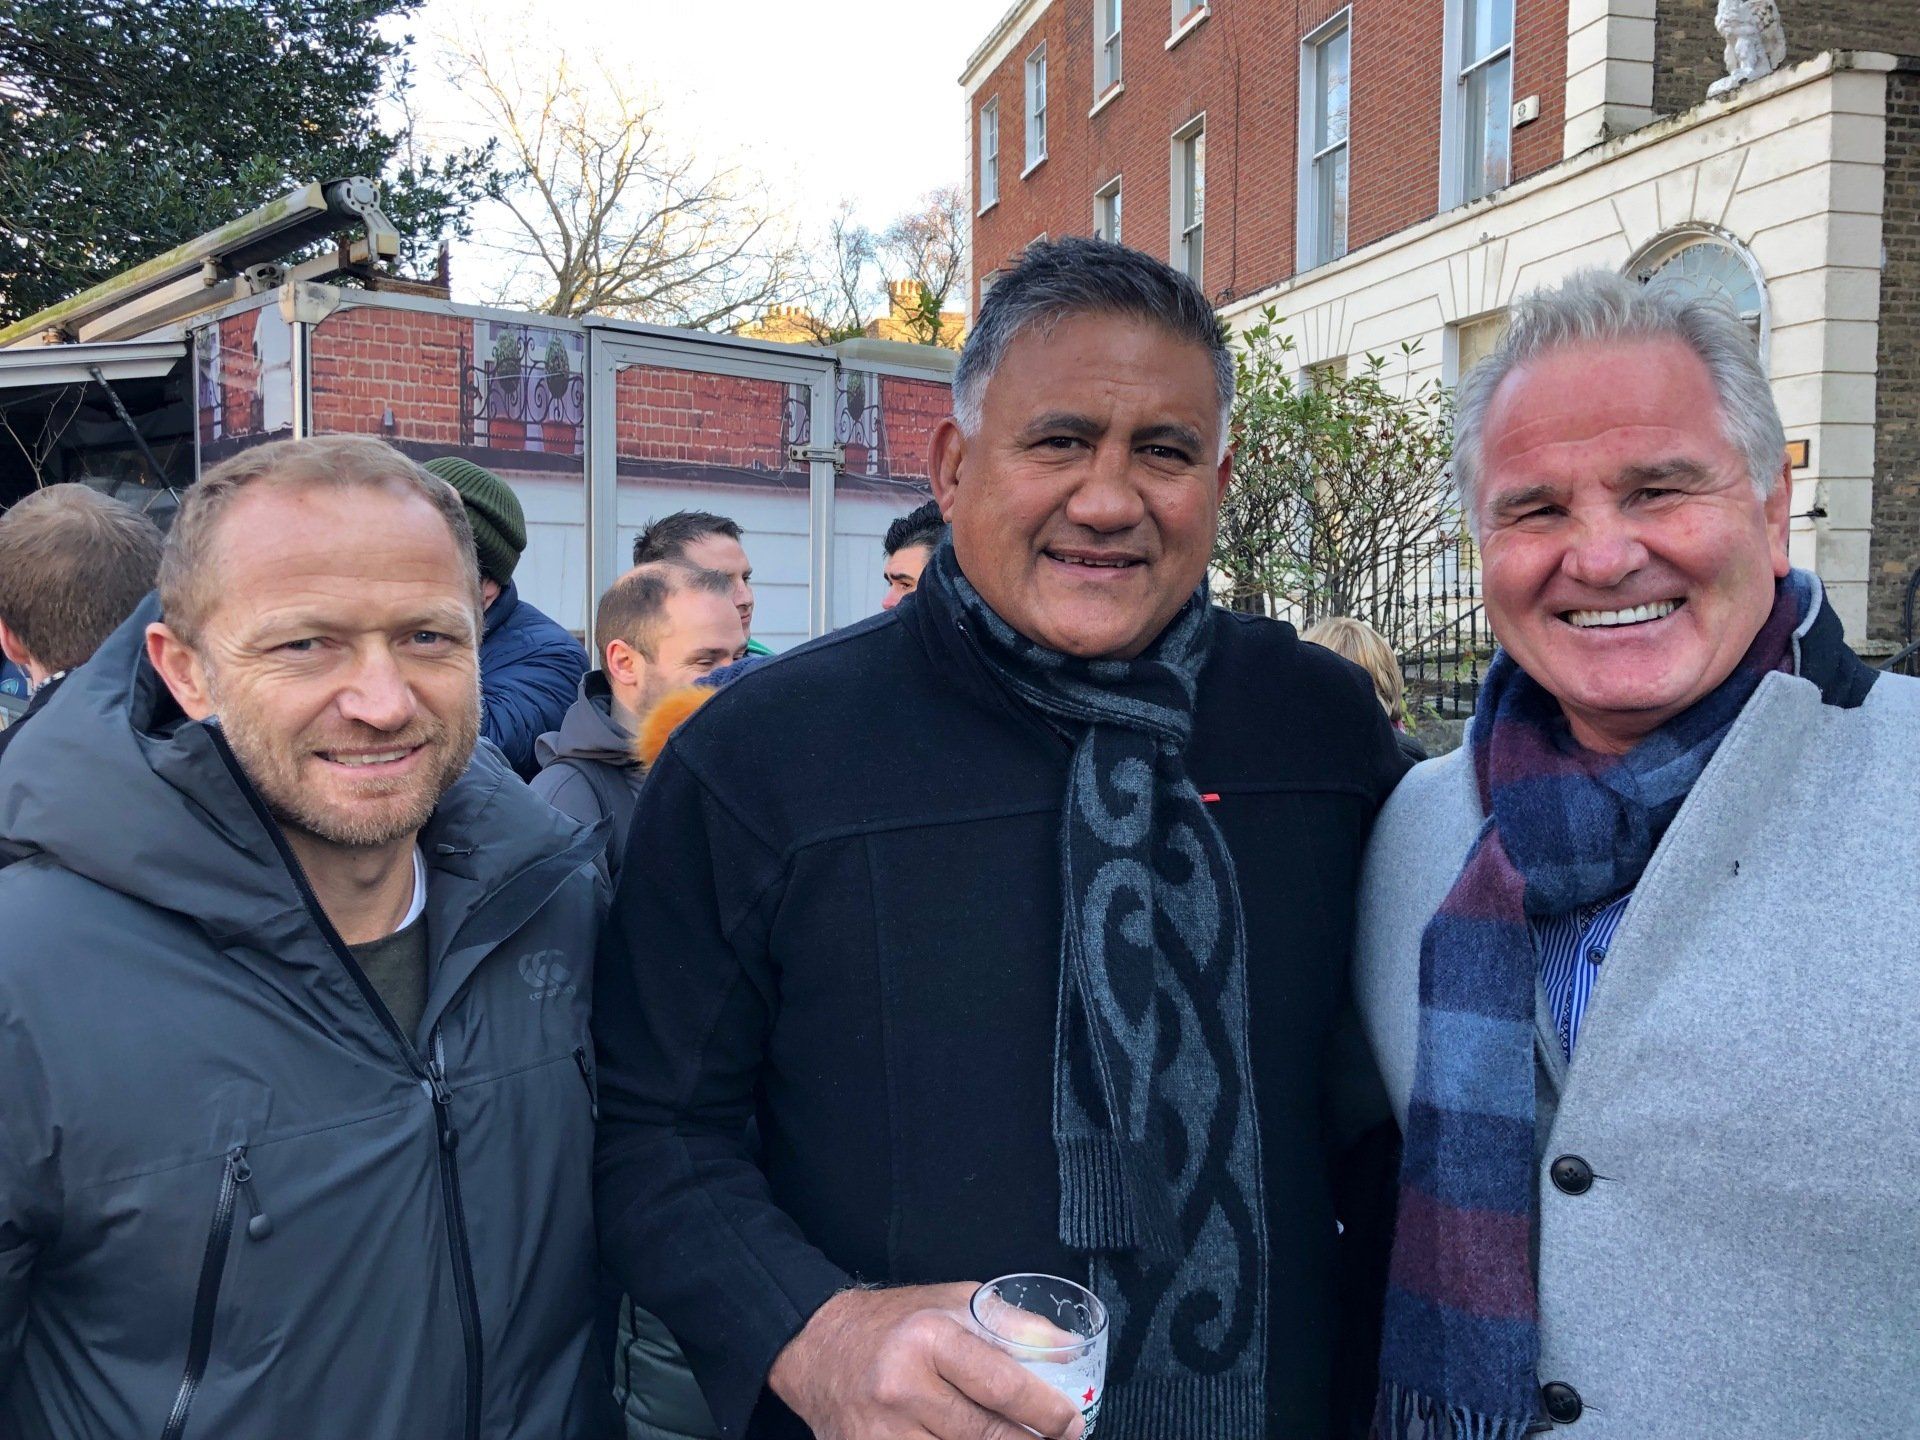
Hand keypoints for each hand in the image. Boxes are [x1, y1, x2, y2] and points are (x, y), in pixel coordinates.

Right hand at [768, 1282, 1085, 1439]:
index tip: (1071, 1423)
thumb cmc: (896, 1322)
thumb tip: (1070, 1350)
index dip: (1047, 1413)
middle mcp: (903, 1386)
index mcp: (929, 1338)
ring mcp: (882, 1431)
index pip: (1003, 1387)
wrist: (817, 1347)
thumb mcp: (954, 1302)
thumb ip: (1013, 1326)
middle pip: (986, 1436)